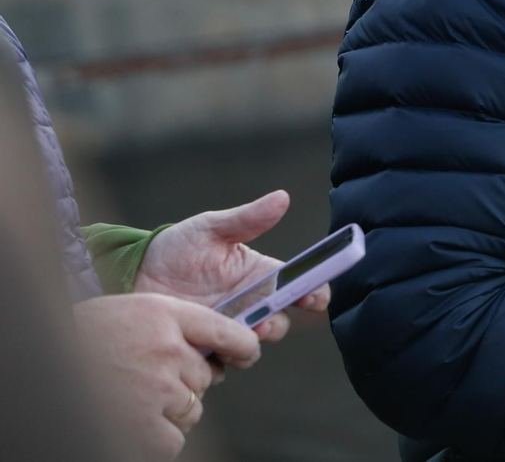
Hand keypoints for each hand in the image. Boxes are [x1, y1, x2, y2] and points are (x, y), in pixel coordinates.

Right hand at [75, 293, 260, 459]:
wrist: (46, 363)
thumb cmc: (83, 338)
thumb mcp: (130, 313)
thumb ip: (170, 326)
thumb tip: (209, 348)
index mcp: (163, 314)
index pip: (227, 329)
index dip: (243, 345)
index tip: (246, 353)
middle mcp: (168, 348)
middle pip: (205, 376)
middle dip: (184, 385)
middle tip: (148, 384)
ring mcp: (158, 386)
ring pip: (192, 410)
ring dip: (171, 413)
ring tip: (132, 403)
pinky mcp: (145, 423)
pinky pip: (173, 439)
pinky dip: (158, 439)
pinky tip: (134, 427)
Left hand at [134, 190, 329, 342]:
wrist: (130, 275)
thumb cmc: (174, 248)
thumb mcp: (211, 228)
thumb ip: (247, 219)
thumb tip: (282, 197)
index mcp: (258, 275)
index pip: (298, 286)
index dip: (314, 292)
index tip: (314, 297)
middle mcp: (248, 305)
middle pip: (279, 322)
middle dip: (276, 325)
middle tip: (263, 323)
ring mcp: (226, 329)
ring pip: (250, 348)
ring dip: (247, 347)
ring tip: (231, 337)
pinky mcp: (203, 349)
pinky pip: (220, 365)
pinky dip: (217, 361)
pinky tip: (203, 348)